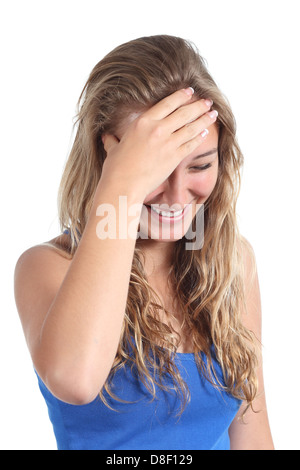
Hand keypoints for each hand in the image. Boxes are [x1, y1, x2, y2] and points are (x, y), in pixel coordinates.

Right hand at [100, 88, 216, 199]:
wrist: (124, 185)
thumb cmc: (116, 168)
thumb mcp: (113, 149)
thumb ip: (113, 140)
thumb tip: (108, 137)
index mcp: (143, 122)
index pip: (167, 103)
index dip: (181, 96)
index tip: (190, 91)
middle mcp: (157, 129)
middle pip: (183, 112)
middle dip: (198, 105)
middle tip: (207, 102)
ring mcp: (168, 143)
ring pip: (191, 127)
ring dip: (204, 119)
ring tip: (212, 113)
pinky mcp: (174, 157)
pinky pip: (191, 144)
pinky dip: (199, 138)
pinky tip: (205, 133)